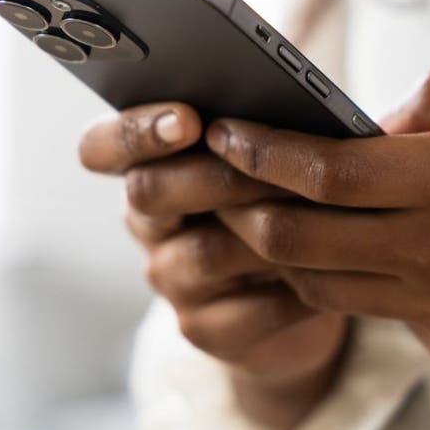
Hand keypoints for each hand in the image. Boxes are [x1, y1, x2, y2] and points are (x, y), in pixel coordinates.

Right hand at [78, 103, 348, 429]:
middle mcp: (147, 223)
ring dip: (264, 231)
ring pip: (202, 252)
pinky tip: (328, 269)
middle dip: (213, 174)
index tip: (187, 120)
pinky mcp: (203, 330)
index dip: (133, 132)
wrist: (303, 290)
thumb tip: (287, 100)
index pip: (100, 146)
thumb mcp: (268, 153)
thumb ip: (258, 127)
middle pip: (147, 193)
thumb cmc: (286, 196)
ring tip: (319, 212)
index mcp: (148, 165)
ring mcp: (170, 278)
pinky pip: (243, 311)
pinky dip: (291, 289)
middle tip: (268, 166)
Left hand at [208, 70, 429, 396]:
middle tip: (226, 186)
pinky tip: (371, 258)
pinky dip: (358, 283)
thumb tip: (379, 116)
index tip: (224, 134)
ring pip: (324, 284)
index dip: (261, 151)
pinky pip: (381, 312)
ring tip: (278, 219)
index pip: (326, 169)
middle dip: (244, 210)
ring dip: (287, 253)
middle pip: (299, 237)